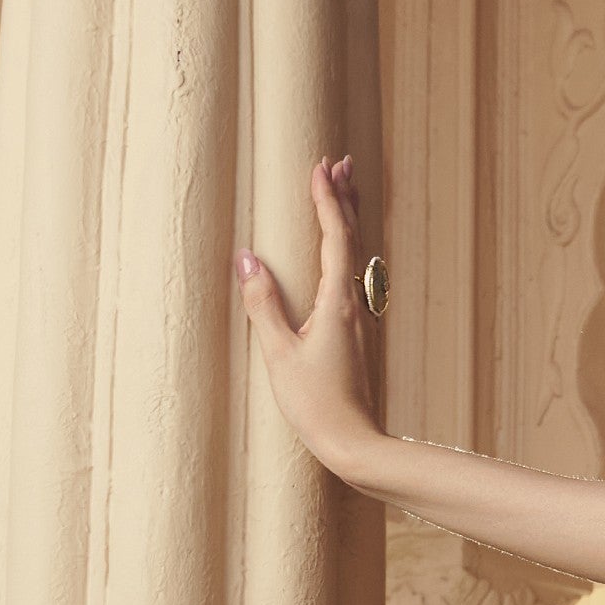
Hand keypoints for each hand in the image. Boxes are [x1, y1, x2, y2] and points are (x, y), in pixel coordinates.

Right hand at [235, 156, 385, 477]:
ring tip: (345, 189)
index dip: (326, 200)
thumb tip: (247, 257)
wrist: (354, 442)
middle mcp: (353, 304)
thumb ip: (262, 303)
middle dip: (345, 198)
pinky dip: (347, 248)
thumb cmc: (315, 404)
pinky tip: (342, 250)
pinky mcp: (354, 332)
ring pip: (356, 255)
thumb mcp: (279, 354)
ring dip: (349, 219)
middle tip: (340, 162)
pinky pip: (352, 276)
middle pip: (353, 239)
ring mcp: (357, 318)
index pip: (334, 238)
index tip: (320, 166)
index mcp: (337, 303)